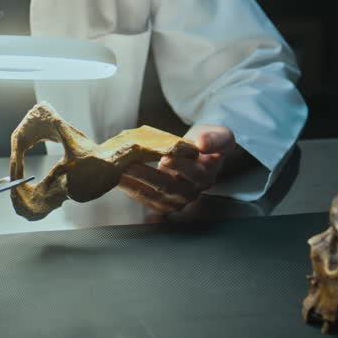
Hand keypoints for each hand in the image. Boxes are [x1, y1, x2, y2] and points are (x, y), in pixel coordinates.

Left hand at [117, 124, 235, 216]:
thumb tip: (203, 144)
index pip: (193, 173)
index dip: (179, 165)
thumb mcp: (219, 134)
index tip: (165, 158)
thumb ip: (215, 139)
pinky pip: (147, 199)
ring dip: (135, 184)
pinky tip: (119, 179)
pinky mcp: (164, 203)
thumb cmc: (207, 142)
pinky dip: (132, 190)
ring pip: (155, 196)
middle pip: (169, 187)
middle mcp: (193, 191)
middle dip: (147, 175)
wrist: (200, 152)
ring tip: (119, 171)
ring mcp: (178, 200)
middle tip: (130, 164)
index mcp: (207, 175)